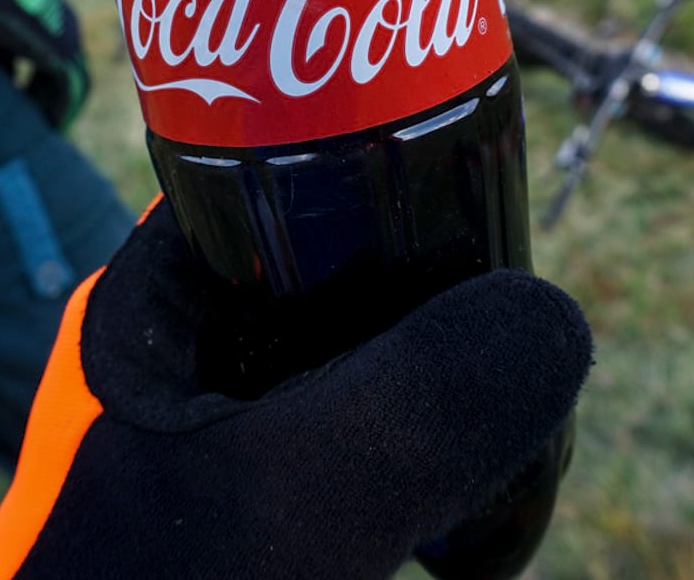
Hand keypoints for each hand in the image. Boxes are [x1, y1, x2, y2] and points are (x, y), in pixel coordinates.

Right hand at [0, 0, 90, 131]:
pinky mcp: (61, 51)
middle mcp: (68, 29)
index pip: (58, 60)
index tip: (31, 101)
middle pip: (70, 73)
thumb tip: (5, 84)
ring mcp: (68, 40)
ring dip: (60, 108)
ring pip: (74, 84)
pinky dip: (60, 109)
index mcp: (55, 20)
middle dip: (55, 99)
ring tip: (47, 129)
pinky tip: (49, 125)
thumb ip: (6, 58)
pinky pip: (67, 89)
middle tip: (44, 122)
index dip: (46, 84)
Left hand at [0, 200, 592, 579]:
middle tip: (512, 330)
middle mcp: (167, 364)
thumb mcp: (286, 502)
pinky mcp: (242, 521)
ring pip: (345, 372)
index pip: (265, 180)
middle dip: (423, 297)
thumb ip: (416, 401)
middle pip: (324, 277)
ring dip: (423, 387)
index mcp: (139, 313)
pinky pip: (345, 457)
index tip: (479, 202)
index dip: (373, 172)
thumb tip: (554, 314)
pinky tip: (466, 508)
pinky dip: (406, 466)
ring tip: (509, 412)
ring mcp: (206, 448)